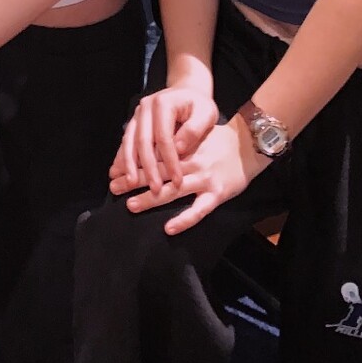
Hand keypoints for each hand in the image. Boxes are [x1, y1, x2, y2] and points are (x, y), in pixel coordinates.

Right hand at [110, 86, 220, 199]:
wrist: (187, 90)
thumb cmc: (199, 105)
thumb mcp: (206, 114)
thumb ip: (194, 130)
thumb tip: (179, 148)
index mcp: (163, 103)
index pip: (164, 137)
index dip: (170, 160)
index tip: (178, 181)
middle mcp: (146, 107)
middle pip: (143, 140)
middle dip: (148, 167)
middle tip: (154, 189)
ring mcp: (138, 114)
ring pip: (130, 141)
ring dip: (129, 164)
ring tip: (130, 183)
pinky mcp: (135, 122)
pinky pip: (127, 141)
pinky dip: (123, 157)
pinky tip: (119, 171)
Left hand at [120, 117, 263, 234]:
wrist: (248, 146)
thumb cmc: (217, 140)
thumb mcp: (192, 135)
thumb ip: (173, 142)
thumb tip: (145, 147)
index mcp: (182, 147)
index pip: (152, 155)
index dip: (133, 163)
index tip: (114, 171)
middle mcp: (190, 163)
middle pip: (157, 172)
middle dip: (134, 180)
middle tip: (114, 187)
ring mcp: (203, 179)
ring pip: (173, 191)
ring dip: (150, 198)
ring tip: (131, 205)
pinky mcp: (217, 194)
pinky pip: (198, 210)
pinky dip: (183, 220)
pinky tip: (168, 227)